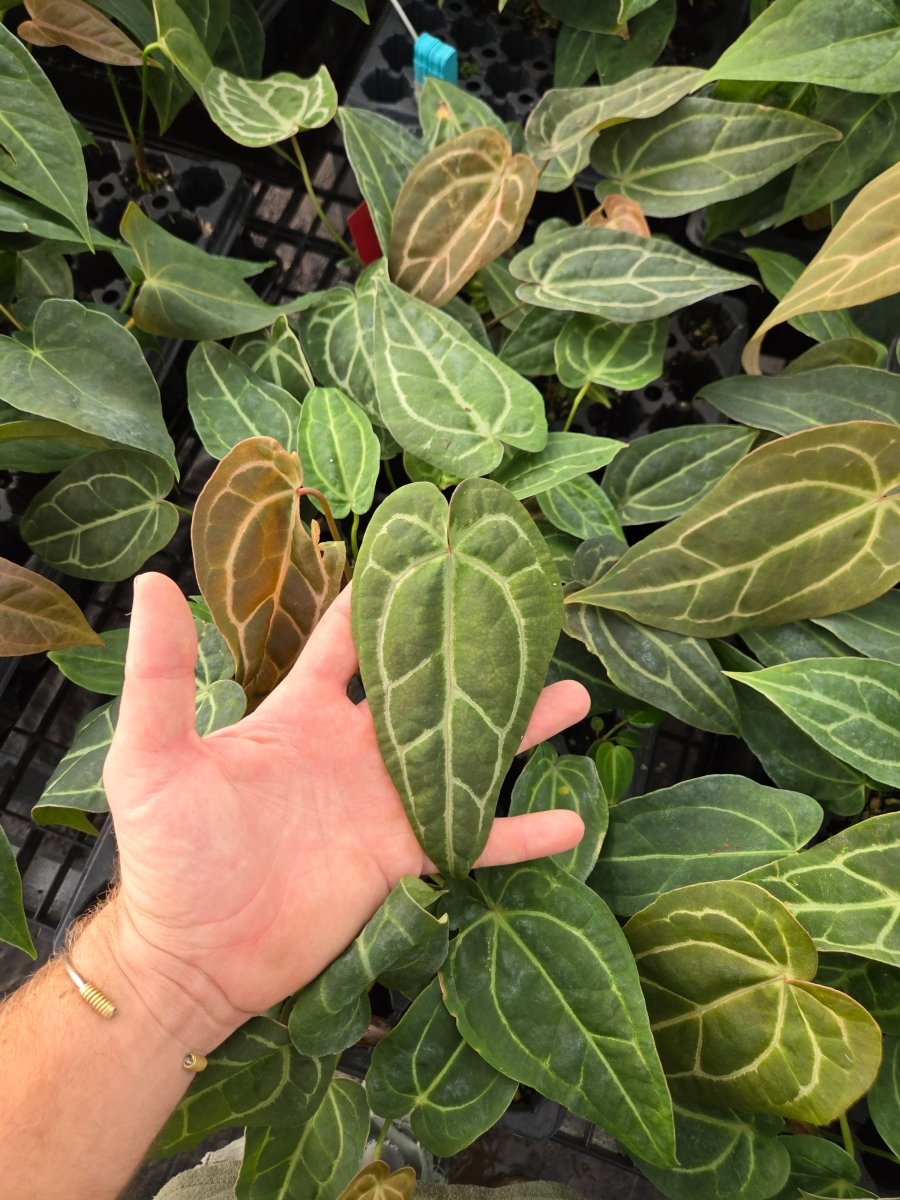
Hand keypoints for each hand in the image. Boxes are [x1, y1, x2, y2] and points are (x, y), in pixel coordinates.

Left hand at [102, 573, 589, 1033]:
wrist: (195, 955)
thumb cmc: (169, 853)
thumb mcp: (155, 757)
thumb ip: (162, 674)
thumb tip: (152, 581)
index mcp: (300, 713)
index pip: (350, 640)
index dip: (384, 596)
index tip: (432, 554)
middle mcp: (350, 747)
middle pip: (425, 688)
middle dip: (472, 653)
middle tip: (526, 618)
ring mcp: (380, 801)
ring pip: (464, 754)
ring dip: (517, 730)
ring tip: (573, 698)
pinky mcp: (401, 855)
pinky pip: (471, 838)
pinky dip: (519, 834)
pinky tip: (571, 823)